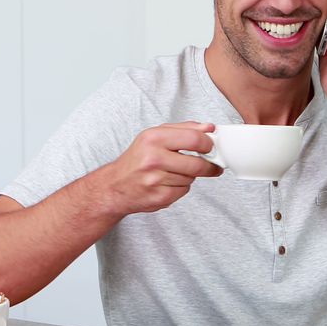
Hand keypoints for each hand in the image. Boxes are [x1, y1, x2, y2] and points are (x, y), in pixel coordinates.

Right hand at [96, 121, 222, 215]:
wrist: (115, 186)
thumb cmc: (137, 159)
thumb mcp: (155, 136)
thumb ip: (184, 129)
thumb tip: (209, 128)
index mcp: (153, 138)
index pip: (194, 139)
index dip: (208, 144)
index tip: (211, 146)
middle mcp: (153, 158)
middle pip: (197, 163)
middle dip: (209, 165)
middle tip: (211, 164)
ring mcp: (156, 180)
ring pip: (191, 178)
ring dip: (190, 176)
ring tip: (175, 172)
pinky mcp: (160, 197)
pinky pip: (184, 191)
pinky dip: (181, 187)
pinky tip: (168, 183)